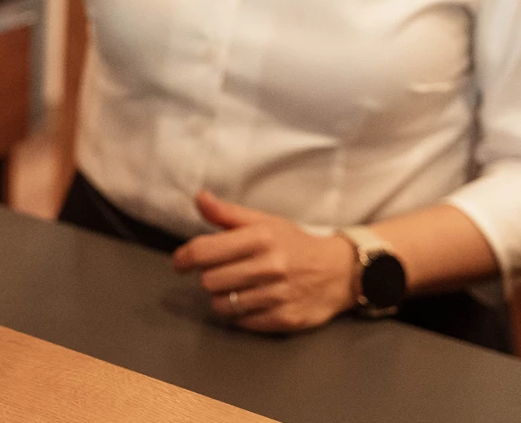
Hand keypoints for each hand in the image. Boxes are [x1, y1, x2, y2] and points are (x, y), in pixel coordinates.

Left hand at [172, 191, 356, 332]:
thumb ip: (227, 213)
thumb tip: (199, 197)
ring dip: (221, 297)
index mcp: (261, 237)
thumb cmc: (294, 244)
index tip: (180, 262)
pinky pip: (241, 322)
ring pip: (222, 304)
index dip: (183, 258)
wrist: (341, 272)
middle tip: (219, 273)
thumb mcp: (263, 222)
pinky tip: (250, 301)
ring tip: (234, 287)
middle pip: (208, 280)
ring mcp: (278, 295)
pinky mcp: (285, 320)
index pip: (204, 250)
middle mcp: (270, 266)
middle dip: (207, 277)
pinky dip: (239, 314)